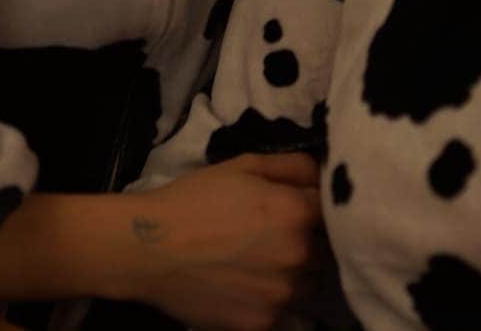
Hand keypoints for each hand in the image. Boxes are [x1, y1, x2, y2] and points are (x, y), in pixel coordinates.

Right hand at [122, 154, 325, 330]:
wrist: (147, 249)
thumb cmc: (195, 200)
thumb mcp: (244, 166)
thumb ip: (293, 167)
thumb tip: (323, 176)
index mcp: (297, 212)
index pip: (333, 211)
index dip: (316, 209)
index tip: (299, 210)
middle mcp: (299, 256)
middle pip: (327, 251)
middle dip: (309, 244)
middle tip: (276, 239)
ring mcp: (283, 295)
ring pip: (310, 285)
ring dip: (296, 276)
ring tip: (262, 266)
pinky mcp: (263, 324)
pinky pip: (287, 315)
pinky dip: (274, 304)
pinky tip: (249, 290)